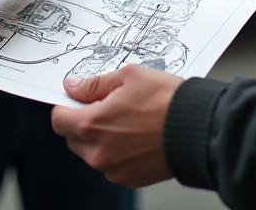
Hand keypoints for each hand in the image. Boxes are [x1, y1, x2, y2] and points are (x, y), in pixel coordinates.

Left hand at [51, 66, 180, 186]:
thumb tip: (73, 87)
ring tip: (127, 120)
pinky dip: (117, 152)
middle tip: (106, 106)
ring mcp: (113, 169)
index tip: (77, 99)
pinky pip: (111, 164)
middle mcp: (98, 153)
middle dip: (83, 122)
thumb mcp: (127, 76)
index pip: (59, 120)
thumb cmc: (165, 100)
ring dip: (100, 138)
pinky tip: (136, 135)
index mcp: (92, 125)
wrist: (196, 128)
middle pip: (73, 138)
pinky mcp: (129, 179)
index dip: (66, 106)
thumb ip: (94, 84)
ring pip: (93, 153)